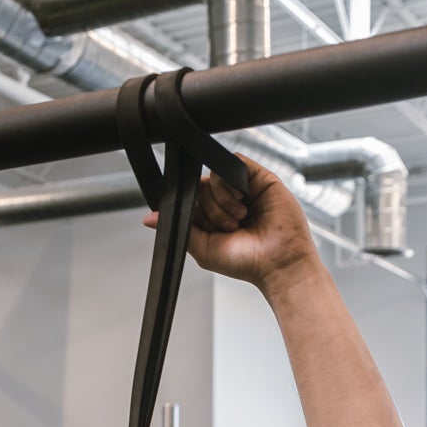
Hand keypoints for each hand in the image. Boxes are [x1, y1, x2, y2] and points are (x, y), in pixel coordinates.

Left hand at [144, 157, 321, 296]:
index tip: (202, 224)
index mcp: (214, 217)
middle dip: (208, 209)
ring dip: (220, 200)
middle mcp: (228, 201)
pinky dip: (232, 184)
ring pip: (214, 175)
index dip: (192, 207)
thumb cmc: (246, 262)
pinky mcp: (260, 178)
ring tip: (239, 219)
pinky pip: (234, 164)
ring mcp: (244, 188)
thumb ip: (179, 230)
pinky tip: (244, 203)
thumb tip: (148, 219)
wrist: (278, 262)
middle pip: (199, 185)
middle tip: (227, 227)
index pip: (191, 198)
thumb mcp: (203, 249)